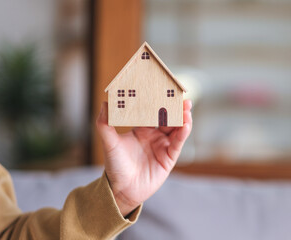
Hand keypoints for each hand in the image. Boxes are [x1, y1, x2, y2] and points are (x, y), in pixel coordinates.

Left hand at [96, 100, 192, 215]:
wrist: (122, 190)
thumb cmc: (115, 166)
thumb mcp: (109, 143)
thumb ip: (105, 124)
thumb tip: (105, 103)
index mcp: (142, 129)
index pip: (153, 111)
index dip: (159, 101)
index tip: (164, 89)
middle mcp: (154, 135)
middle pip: (168, 118)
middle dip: (175, 107)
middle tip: (181, 96)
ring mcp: (163, 146)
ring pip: (176, 128)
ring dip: (182, 118)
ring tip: (186, 108)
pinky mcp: (169, 157)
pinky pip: (178, 143)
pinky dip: (183, 133)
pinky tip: (186, 124)